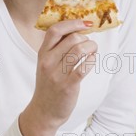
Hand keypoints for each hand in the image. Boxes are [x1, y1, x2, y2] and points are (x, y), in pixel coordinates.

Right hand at [20, 20, 97, 135]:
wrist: (43, 112)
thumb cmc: (49, 85)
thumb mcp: (46, 64)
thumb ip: (56, 48)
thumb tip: (77, 29)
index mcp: (42, 53)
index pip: (55, 30)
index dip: (73, 23)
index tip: (85, 23)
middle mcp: (48, 62)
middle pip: (72, 38)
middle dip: (86, 38)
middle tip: (89, 44)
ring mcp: (58, 74)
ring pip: (80, 50)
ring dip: (92, 47)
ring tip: (92, 51)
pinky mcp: (68, 86)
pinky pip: (84, 66)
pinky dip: (92, 60)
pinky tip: (92, 60)